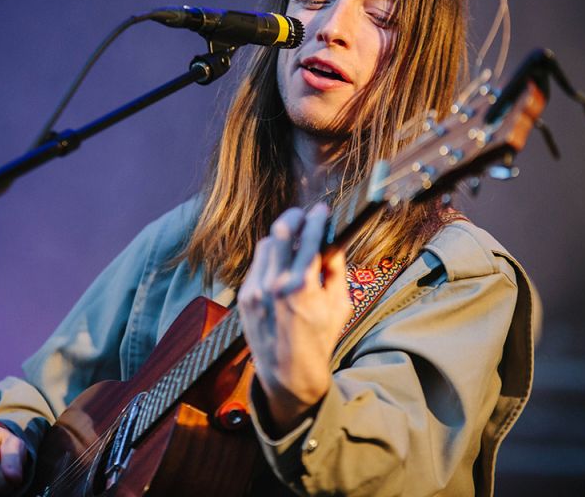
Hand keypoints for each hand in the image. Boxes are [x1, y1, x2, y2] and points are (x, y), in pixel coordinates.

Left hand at [237, 203, 351, 433]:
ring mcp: (255, 290)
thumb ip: (336, 270)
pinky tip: (281, 264)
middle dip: (294, 217)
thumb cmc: (319, 340)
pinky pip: (257, 265)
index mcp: (302, 287)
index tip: (322, 210)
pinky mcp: (244, 296)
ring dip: (281, 238)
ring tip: (293, 240)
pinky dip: (271, 259)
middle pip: (280, 232)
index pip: (309, 238)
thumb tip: (332, 242)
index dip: (316, 218)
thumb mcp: (339, 305)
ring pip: (266, 245)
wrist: (288, 374)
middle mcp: (275, 284)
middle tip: (303, 215)